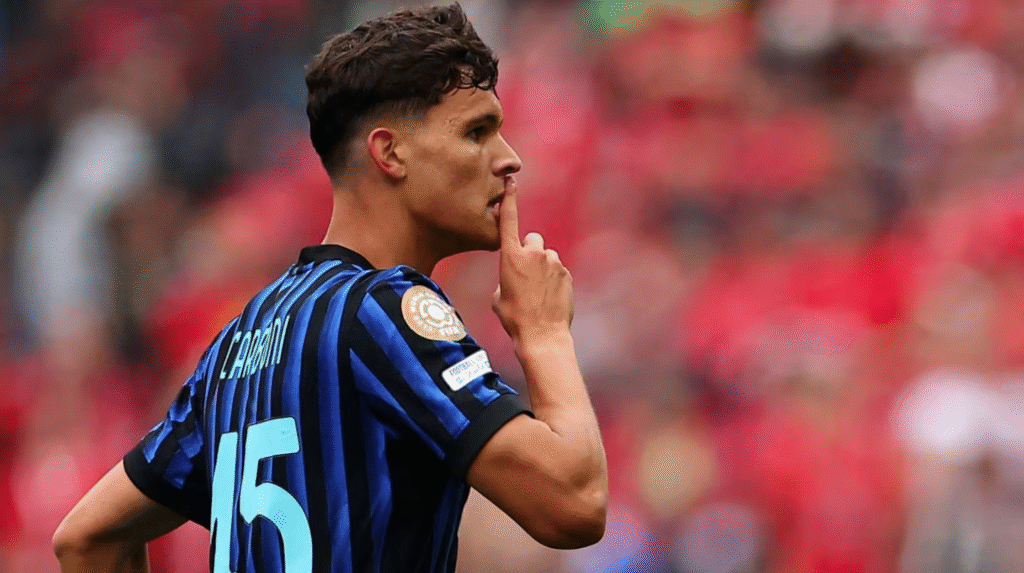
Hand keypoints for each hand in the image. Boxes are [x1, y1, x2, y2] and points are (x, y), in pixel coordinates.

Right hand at [491, 178, 573, 345]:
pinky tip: (549, 298)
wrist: (542, 335)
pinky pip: (558, 270)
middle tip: (526, 275)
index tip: (510, 180)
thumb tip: (514, 275)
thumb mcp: (498, 296)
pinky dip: (554, 279)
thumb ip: (505, 276)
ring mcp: (553, 263)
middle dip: (530, 252)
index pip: (509, 220)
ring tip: (538, 292)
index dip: (509, 199)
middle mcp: (534, 254)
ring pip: (547, 256)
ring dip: (543, 267)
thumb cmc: (514, 318)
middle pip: (532, 240)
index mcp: (511, 257)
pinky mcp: (567, 273)